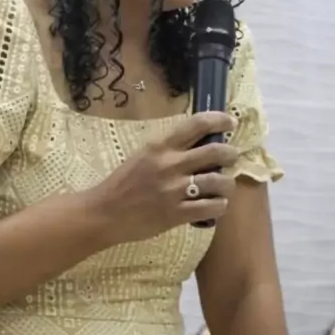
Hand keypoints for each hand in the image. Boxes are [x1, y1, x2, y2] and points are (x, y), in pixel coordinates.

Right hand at [94, 111, 237, 244]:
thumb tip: (200, 144)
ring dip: (227, 184)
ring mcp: (175, 190)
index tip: (230, 123)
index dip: (220, 120)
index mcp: (161, 146)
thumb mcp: (143, 157)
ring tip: (223, 188)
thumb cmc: (123, 184)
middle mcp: (170, 164)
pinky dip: (220, 206)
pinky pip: (212, 207)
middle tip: (231, 159)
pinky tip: (215, 205)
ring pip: (220, 181)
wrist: (104, 213)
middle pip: (216, 151)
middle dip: (231, 155)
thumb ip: (169, 151)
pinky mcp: (177, 214)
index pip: (197, 124)